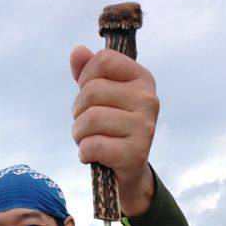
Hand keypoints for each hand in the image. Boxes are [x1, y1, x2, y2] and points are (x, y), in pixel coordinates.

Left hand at [70, 46, 158, 215]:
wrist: (128, 173)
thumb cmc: (112, 130)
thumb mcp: (102, 98)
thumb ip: (88, 73)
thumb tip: (77, 52)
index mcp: (143, 79)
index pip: (104, 60)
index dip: (86, 78)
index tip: (91, 98)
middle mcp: (149, 100)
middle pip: (92, 91)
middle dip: (78, 111)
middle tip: (86, 125)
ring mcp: (144, 127)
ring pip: (90, 118)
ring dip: (79, 134)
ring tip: (88, 141)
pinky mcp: (135, 153)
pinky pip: (93, 145)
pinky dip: (84, 152)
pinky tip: (91, 156)